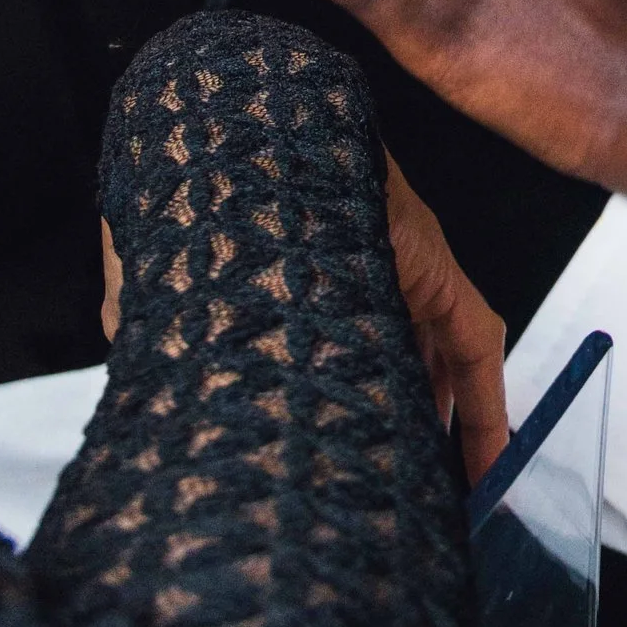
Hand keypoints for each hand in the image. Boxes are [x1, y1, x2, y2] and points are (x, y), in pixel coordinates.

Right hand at [101, 158, 508, 479]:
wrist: (230, 133)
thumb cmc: (199, 192)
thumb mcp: (180, 278)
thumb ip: (169, 321)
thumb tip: (138, 358)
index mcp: (319, 275)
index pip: (360, 346)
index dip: (368, 404)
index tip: (366, 459)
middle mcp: (370, 268)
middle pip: (410, 358)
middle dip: (414, 425)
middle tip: (416, 488)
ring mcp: (406, 262)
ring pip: (449, 356)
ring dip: (458, 425)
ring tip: (458, 493)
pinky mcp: (433, 262)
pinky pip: (474, 338)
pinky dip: (487, 401)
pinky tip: (488, 457)